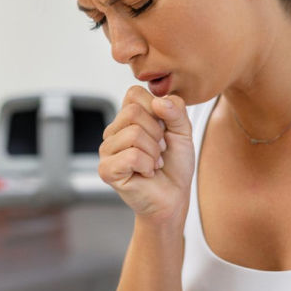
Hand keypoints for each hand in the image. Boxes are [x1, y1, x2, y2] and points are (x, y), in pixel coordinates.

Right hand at [98, 86, 194, 222]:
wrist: (174, 197)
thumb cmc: (175, 165)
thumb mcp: (183, 130)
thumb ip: (176, 110)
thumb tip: (158, 101)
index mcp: (127, 118)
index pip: (133, 93)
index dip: (155, 108)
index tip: (163, 129)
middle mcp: (113, 131)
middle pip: (133, 112)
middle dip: (156, 133)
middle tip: (160, 150)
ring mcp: (107, 150)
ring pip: (133, 134)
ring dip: (154, 152)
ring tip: (154, 163)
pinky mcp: (106, 170)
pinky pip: (131, 156)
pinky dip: (147, 165)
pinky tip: (146, 173)